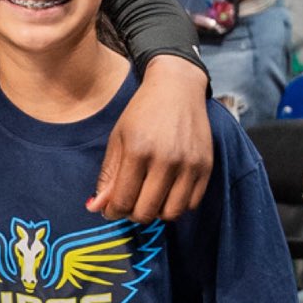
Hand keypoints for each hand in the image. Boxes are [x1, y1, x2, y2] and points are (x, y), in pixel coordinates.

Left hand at [89, 55, 213, 221]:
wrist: (177, 88)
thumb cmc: (142, 112)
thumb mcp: (118, 139)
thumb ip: (108, 175)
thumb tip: (96, 208)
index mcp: (138, 151)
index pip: (123, 201)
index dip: (112, 212)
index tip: (110, 210)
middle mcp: (166, 160)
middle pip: (146, 212)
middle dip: (132, 214)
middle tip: (128, 204)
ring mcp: (189, 164)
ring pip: (171, 213)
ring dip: (156, 213)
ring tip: (148, 199)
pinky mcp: (206, 166)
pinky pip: (192, 203)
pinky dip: (177, 205)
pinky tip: (167, 192)